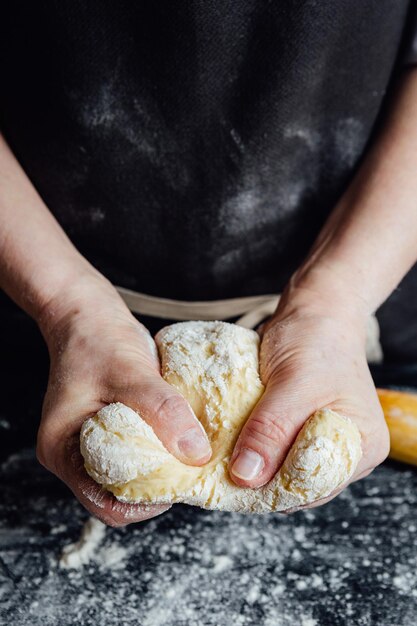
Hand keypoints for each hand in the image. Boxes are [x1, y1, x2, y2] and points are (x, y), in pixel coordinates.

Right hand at [36, 274, 211, 525]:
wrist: (87, 313)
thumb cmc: (97, 339)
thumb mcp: (131, 374)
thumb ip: (163, 412)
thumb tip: (196, 454)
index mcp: (62, 450)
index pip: (105, 504)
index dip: (145, 504)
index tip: (180, 484)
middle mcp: (72, 453)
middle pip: (118, 493)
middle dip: (156, 488)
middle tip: (189, 470)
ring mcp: (89, 441)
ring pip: (129, 472)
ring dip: (159, 467)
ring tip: (188, 453)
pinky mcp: (107, 428)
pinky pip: (134, 449)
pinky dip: (157, 447)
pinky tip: (178, 435)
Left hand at [228, 283, 388, 508]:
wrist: (313, 312)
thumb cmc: (316, 339)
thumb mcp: (294, 382)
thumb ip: (272, 429)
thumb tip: (247, 477)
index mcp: (361, 445)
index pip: (315, 485)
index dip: (275, 488)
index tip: (234, 482)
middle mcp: (346, 452)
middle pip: (298, 484)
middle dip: (261, 481)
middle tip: (222, 472)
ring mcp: (321, 443)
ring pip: (282, 471)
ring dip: (254, 466)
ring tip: (224, 458)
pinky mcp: (298, 432)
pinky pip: (274, 453)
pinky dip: (253, 450)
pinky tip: (233, 445)